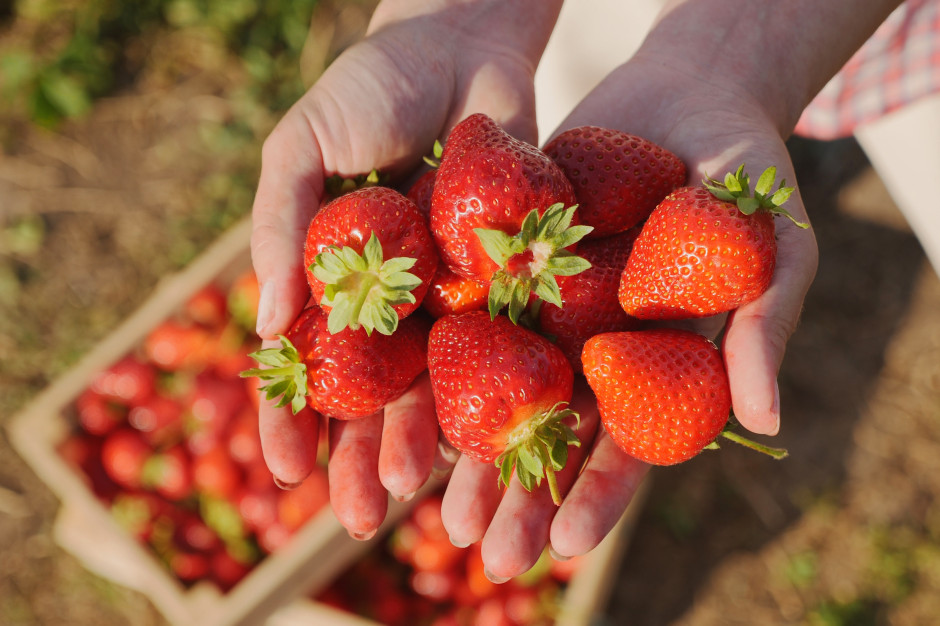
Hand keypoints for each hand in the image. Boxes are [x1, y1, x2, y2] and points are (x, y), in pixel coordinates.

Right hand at [250, 0, 560, 536]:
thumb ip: (278, 226)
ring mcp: (450, 292)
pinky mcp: (510, 277)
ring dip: (426, 439)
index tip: (283, 472)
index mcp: (332, 275)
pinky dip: (494, 391)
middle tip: (361, 515)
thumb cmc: (368, 85)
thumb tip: (271, 325)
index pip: (307, 363)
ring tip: (418, 492)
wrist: (463, 39)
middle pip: (373, 393)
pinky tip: (488, 439)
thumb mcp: (302, 146)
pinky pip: (500, 342)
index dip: (291, 419)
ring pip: (437, 384)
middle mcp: (392, 296)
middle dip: (362, 454)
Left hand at [438, 4, 824, 578]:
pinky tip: (398, 402)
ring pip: (499, 390)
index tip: (566, 546)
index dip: (601, 496)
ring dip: (464, 447)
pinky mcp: (509, 264)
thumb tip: (763, 420)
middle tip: (483, 551)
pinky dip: (437, 358)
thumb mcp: (775, 247)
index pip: (632, 448)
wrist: (688, 92)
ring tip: (421, 500)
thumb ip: (763, 327)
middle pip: (555, 436)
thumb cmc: (748, 176)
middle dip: (519, 495)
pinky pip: (469, 313)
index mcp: (660, 368)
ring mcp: (550, 310)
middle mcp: (598, 350)